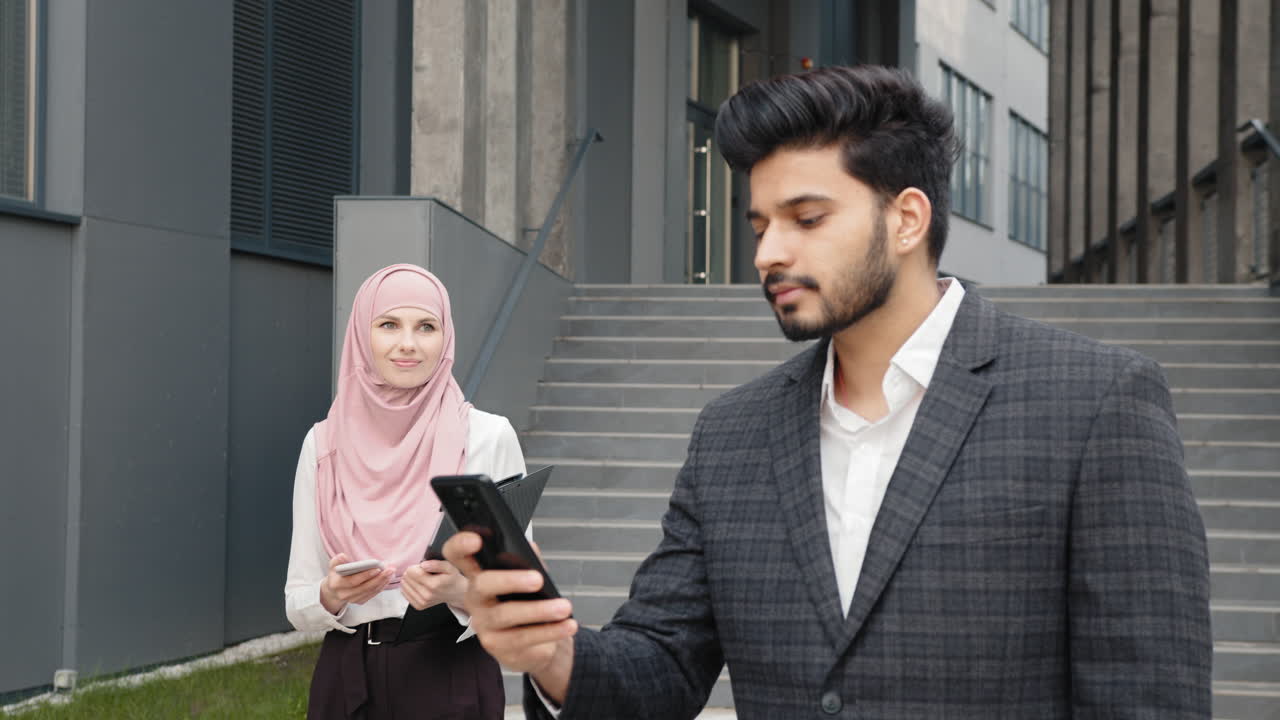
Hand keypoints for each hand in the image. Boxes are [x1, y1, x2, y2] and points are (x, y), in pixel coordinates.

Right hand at [319, 553, 395, 614]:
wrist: (334, 590)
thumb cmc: (336, 575)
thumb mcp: (333, 566)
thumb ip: (337, 560)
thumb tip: (343, 556)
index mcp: (336, 585)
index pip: (353, 581)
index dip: (366, 575)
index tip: (377, 568)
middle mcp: (344, 595)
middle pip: (365, 587)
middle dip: (379, 578)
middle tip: (390, 570)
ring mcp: (352, 600)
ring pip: (370, 591)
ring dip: (382, 582)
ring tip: (391, 572)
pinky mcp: (359, 601)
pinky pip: (372, 594)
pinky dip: (381, 586)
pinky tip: (387, 579)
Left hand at [400, 559, 468, 610]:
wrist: (456, 592)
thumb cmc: (451, 578)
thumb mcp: (448, 567)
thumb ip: (436, 564)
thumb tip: (423, 565)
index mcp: (433, 585)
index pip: (411, 572)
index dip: (416, 566)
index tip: (423, 567)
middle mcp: (426, 595)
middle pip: (406, 578)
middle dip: (413, 572)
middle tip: (424, 573)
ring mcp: (422, 602)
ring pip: (404, 586)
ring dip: (410, 580)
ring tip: (422, 579)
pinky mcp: (419, 606)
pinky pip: (404, 594)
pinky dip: (409, 587)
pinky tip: (418, 585)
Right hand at [444, 532, 576, 703]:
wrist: (540, 643)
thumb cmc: (530, 602)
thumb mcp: (530, 578)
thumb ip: (529, 561)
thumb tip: (530, 548)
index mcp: (480, 575)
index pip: (458, 556)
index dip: (460, 545)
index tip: (476, 540)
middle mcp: (475, 599)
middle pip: (481, 584)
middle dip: (510, 580)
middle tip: (538, 579)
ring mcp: (483, 625)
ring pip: (506, 615)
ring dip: (539, 611)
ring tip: (564, 608)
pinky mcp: (496, 648)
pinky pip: (521, 639)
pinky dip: (548, 632)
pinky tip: (566, 626)